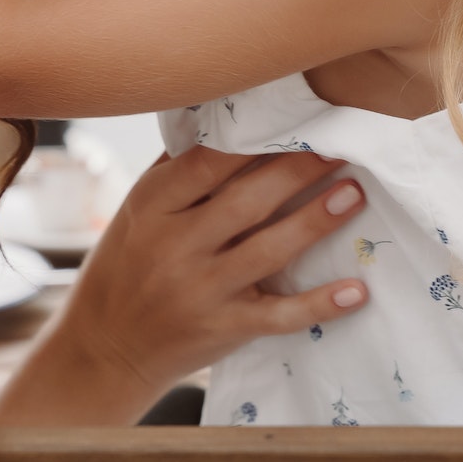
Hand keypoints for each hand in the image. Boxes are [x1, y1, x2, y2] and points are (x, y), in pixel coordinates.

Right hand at [0, 147, 367, 425]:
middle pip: (245, 202)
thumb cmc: (127, 264)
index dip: (254, 140)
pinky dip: (320, 304)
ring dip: (316, 221)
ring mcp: (200, 292)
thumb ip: (177, 168)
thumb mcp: (136, 210)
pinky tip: (357, 289)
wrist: (105, 347)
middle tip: (339, 145)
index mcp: (151, 208)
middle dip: (298, 171)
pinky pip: (279, 316)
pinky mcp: (224, 330)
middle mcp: (174, 248)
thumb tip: (226, 113)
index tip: (295, 119)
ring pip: (267, 251)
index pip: (206, 164)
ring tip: (353, 193)